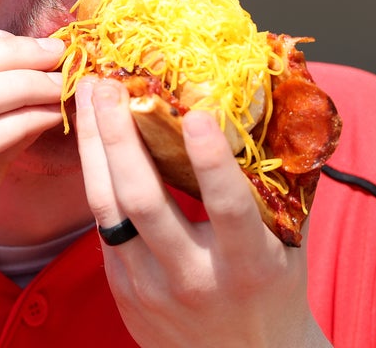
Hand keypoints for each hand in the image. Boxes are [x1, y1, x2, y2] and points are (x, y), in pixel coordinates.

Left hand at [76, 78, 331, 347]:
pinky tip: (91, 137)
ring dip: (94, 146)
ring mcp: (150, 288)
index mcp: (247, 265)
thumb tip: (282, 107)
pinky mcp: (122, 290)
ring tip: (88, 94)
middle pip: (144, 201)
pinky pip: (102, 225)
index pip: (228, 208)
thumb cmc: (273, 291)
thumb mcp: (287, 245)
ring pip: (109, 209)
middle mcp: (194, 278)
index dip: (212, 160)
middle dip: (120, 137)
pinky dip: (95, 176)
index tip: (197, 112)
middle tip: (110, 84)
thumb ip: (278, 186)